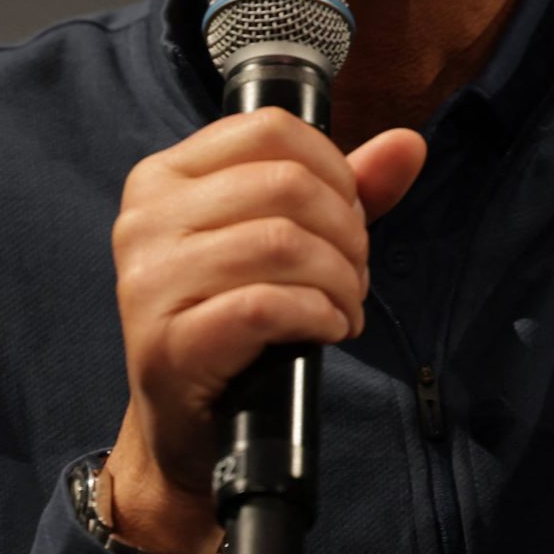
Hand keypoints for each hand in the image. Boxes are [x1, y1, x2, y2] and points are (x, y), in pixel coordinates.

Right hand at [103, 110, 427, 553]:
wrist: (186, 424)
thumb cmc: (233, 319)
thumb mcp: (284, 238)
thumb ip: (345, 188)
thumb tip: (409, 144)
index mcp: (164, 176)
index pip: (268, 129)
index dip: (332, 168)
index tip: (348, 213)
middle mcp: (145, 219)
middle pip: (285, 186)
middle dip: (346, 231)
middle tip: (354, 272)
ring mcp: (149, 282)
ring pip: (283, 244)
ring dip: (340, 279)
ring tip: (345, 306)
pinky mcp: (169, 343)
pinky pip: (268, 306)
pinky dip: (319, 314)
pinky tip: (327, 329)